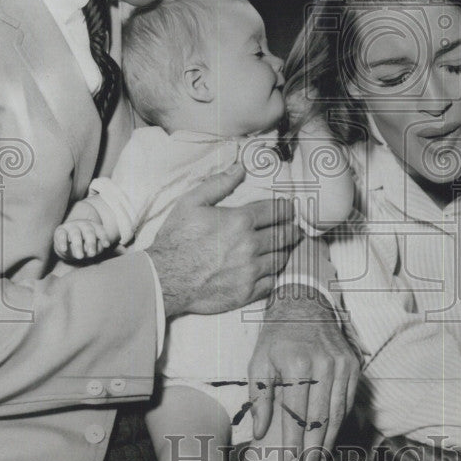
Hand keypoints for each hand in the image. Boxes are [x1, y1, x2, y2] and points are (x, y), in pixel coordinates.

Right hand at [54, 219, 111, 260]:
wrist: (66, 243)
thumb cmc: (83, 245)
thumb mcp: (91, 247)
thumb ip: (95, 248)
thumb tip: (93, 252)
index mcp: (93, 226)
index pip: (100, 230)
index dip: (103, 237)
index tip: (106, 245)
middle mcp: (83, 224)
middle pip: (88, 232)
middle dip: (91, 243)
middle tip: (92, 254)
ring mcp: (71, 226)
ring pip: (75, 234)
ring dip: (78, 245)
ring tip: (80, 256)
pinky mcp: (60, 231)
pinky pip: (61, 236)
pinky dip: (62, 242)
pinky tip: (64, 249)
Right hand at [147, 164, 301, 317]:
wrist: (165, 277)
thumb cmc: (176, 239)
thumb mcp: (191, 202)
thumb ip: (218, 184)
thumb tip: (240, 167)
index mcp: (240, 221)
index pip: (277, 211)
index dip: (286, 209)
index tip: (289, 209)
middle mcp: (250, 246)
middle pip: (285, 235)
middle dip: (292, 229)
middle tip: (296, 228)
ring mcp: (250, 271)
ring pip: (281, 258)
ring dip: (286, 250)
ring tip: (286, 246)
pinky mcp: (247, 292)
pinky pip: (271, 282)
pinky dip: (274, 274)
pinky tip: (271, 269)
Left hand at [249, 291, 359, 460]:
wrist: (304, 305)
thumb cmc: (276, 337)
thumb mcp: (258, 362)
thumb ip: (260, 398)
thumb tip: (261, 432)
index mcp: (297, 365)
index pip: (296, 415)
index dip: (294, 444)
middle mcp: (324, 365)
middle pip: (320, 419)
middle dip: (313, 451)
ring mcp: (343, 365)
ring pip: (337, 413)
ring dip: (328, 442)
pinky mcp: (353, 365)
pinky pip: (347, 401)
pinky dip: (340, 423)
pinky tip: (330, 439)